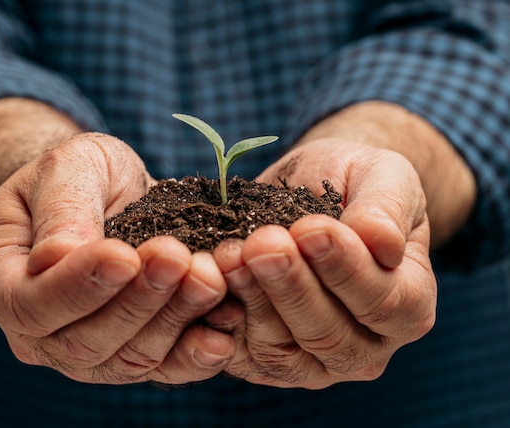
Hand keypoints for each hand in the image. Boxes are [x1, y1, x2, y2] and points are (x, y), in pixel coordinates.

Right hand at [0, 132, 235, 384]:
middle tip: (177, 258)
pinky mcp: (135, 355)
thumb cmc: (80, 175)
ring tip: (209, 277)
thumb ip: (62, 210)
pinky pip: (164, 370)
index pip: (32, 304)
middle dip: (138, 301)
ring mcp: (89, 352)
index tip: (124, 254)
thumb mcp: (67, 168)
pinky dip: (195, 356)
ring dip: (174, 320)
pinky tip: (223, 332)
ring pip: (130, 359)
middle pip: (85, 341)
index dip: (79, 286)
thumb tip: (58, 258)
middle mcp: (41, 333)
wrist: (110, 194)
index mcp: (5, 284)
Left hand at [211, 139, 436, 387]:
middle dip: (290, 286)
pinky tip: (207, 280)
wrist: (312, 190)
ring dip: (251, 299)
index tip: (311, 228)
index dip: (344, 268)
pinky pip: (239, 353)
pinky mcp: (263, 360)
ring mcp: (312, 362)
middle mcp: (364, 347)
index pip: (382, 302)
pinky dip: (219, 320)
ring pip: (280, 350)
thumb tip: (382, 243)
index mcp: (408, 306)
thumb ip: (386, 208)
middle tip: (262, 243)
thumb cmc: (353, 184)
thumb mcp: (382, 176)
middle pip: (327, 334)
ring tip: (230, 252)